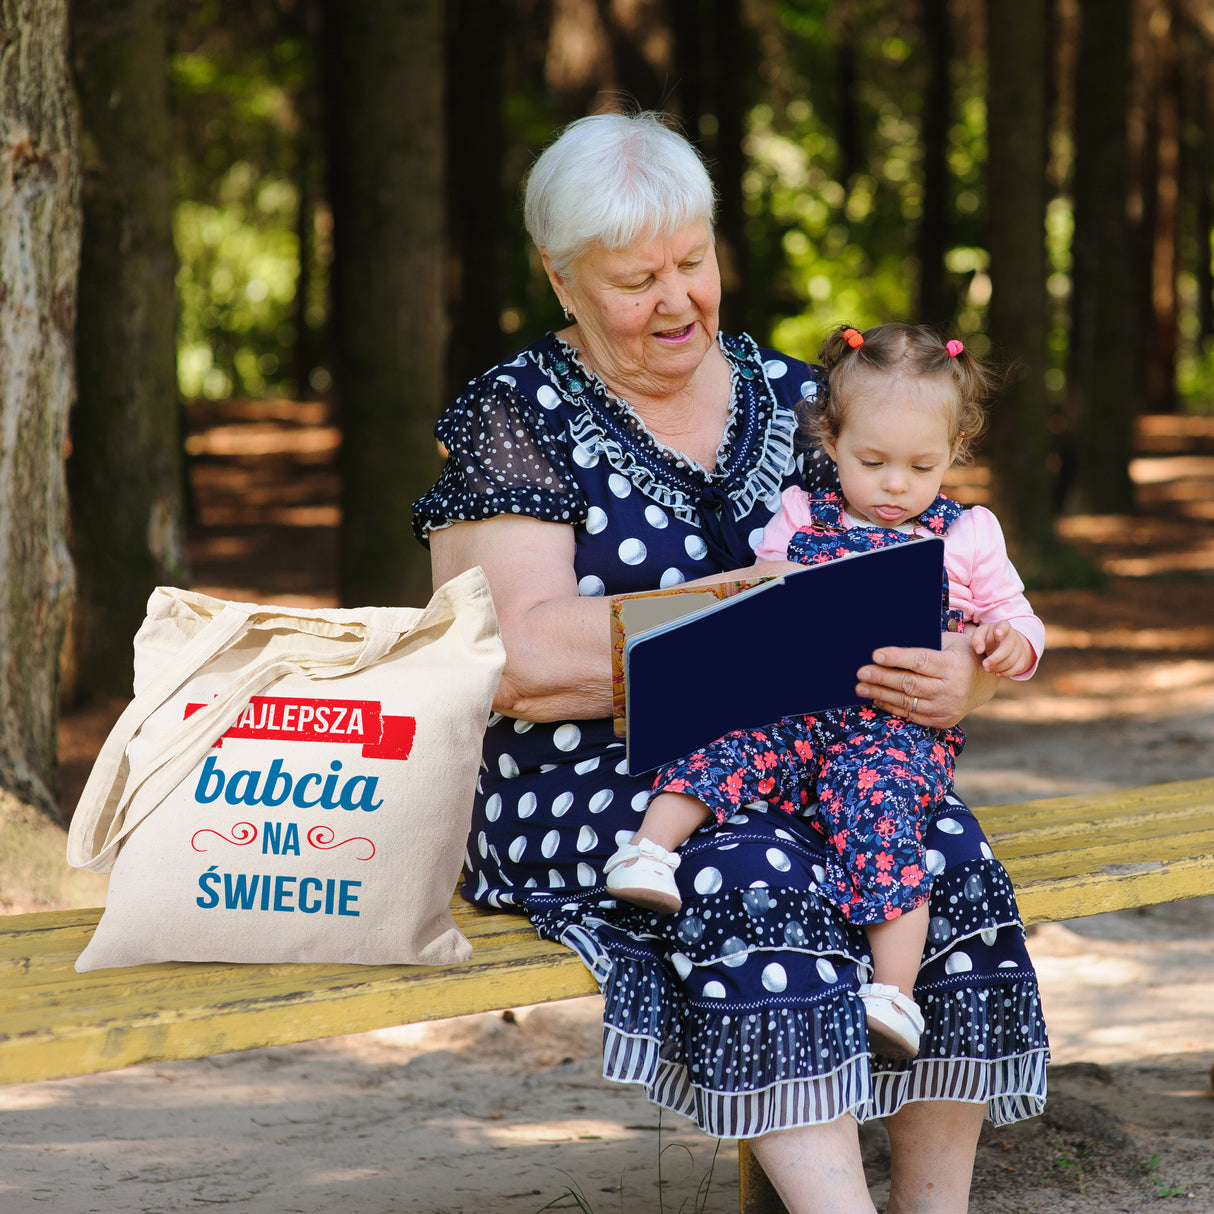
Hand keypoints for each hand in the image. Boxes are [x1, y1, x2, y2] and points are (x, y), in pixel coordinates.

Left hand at [856, 632, 997, 728]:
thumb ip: (925, 643)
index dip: (896, 658)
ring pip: (907, 701)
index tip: (876, 655)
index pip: (920, 661)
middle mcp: (951, 689)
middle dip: (882, 677)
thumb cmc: (959, 654)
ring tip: (861, 687)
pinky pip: (911, 714)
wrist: (983, 683)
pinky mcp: (942, 721)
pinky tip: (877, 698)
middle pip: (909, 683)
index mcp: (953, 665)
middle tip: (861, 672)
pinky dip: (892, 707)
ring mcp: (947, 708)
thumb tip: (889, 645)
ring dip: (880, 694)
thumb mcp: (949, 642)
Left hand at [970, 621, 1034, 677]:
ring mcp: (1020, 647)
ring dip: (998, 667)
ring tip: (987, 668)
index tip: (997, 633)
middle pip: (1008, 647)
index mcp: (1003, 626)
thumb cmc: (989, 637)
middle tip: (984, 664)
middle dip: (995, 658)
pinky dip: (1006, 673)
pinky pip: (1018, 668)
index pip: (1005, 625)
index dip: (1002, 629)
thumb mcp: (980, 634)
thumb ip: (977, 639)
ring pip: (1012, 660)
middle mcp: (1013, 636)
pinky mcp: (1022, 658)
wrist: (1002, 643)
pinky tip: (997, 673)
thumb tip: (979, 650)